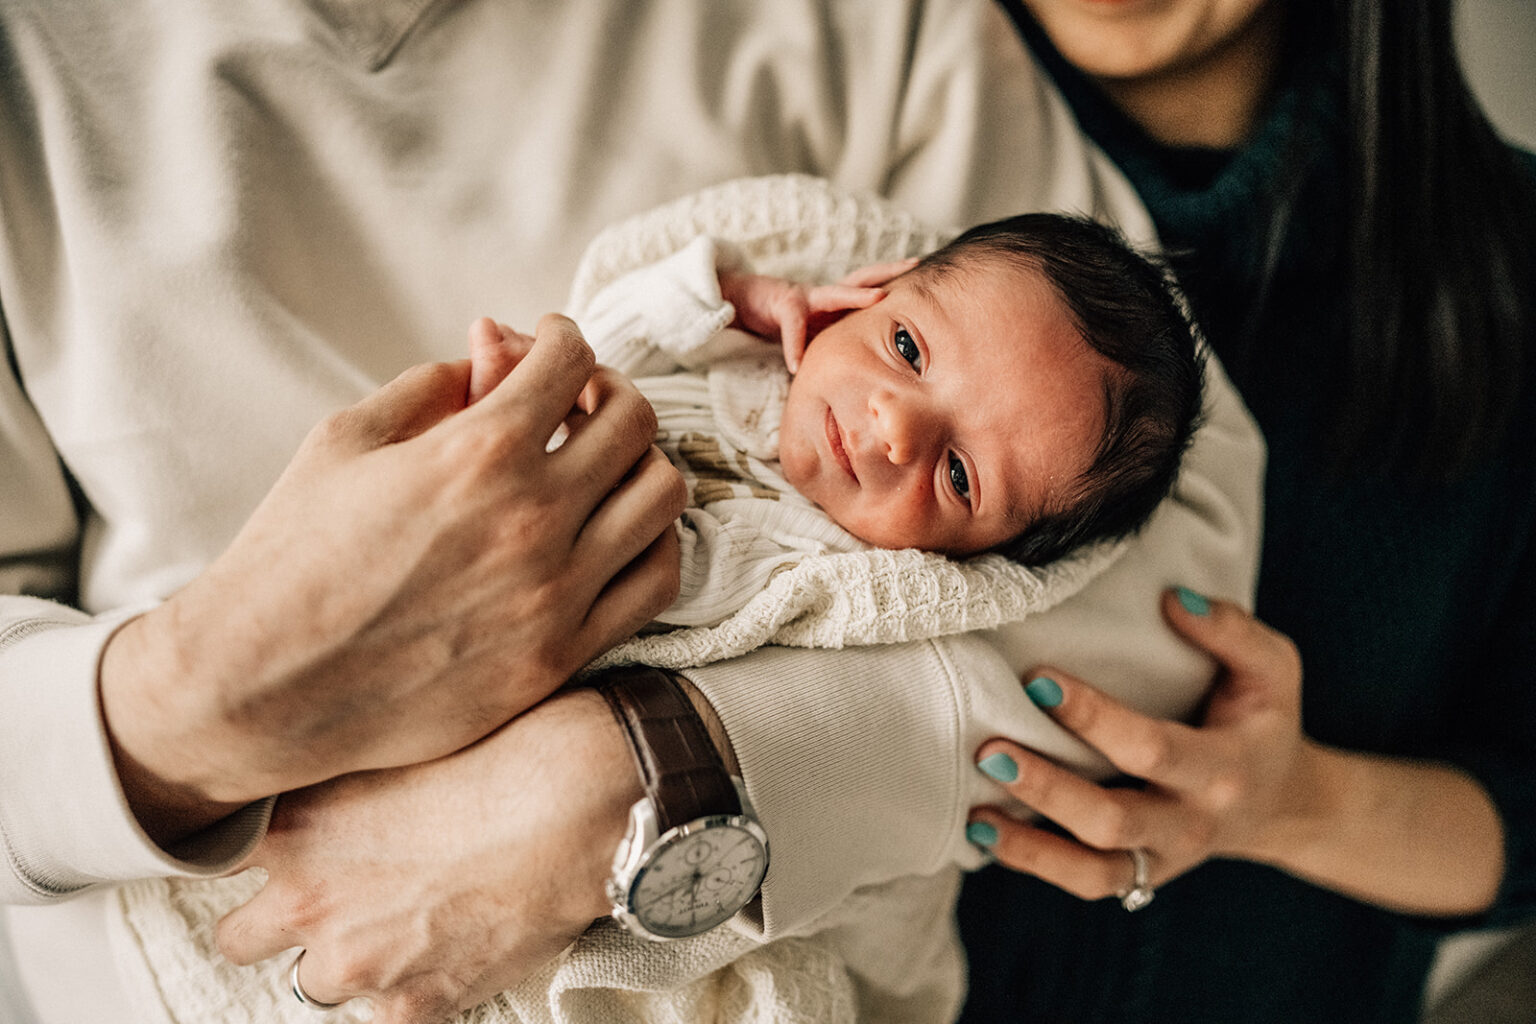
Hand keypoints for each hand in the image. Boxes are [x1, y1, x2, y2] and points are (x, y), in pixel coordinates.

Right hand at [102, 314, 684, 839]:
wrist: (260, 687)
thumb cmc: (290, 557)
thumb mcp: (345, 441)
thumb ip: (433, 387)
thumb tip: (495, 358)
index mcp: (476, 454)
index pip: (573, 362)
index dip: (564, 337)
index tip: (551, 342)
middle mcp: (532, 519)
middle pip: (635, 423)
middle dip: (609, 392)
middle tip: (578, 401)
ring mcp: (555, 593)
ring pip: (662, 496)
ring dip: (638, 464)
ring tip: (600, 467)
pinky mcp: (560, 656)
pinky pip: (655, 581)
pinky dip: (649, 540)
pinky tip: (614, 532)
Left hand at [216, 688, 638, 1023]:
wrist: (575, 806)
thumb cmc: (502, 752)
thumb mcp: (394, 742)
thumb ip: (332, 778)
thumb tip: (315, 782)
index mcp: (292, 829)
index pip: (211, 854)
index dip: (241, 847)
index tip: (259, 842)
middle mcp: (308, 902)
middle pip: (238, 937)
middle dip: (278, 918)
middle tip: (331, 889)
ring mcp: (359, 962)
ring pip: (313, 983)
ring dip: (344, 956)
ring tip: (400, 918)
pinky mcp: (415, 1005)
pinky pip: (383, 1015)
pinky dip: (406, 988)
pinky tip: (441, 945)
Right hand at [720, 258, 917, 371]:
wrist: (739, 304)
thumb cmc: (778, 323)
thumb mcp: (812, 335)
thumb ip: (835, 345)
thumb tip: (863, 374)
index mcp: (835, 303)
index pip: (870, 287)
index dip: (896, 281)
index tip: (924, 276)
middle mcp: (825, 295)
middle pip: (862, 277)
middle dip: (888, 271)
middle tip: (914, 263)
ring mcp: (804, 296)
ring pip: (834, 292)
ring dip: (856, 295)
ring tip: (878, 297)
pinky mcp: (780, 305)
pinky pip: (791, 328)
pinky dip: (794, 347)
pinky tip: (796, 365)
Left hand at [967, 589, 1315, 901]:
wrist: (1281, 803)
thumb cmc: (1261, 720)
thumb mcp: (1273, 669)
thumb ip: (1231, 631)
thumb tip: (1170, 599)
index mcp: (1225, 768)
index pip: (1153, 748)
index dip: (1095, 718)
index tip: (1038, 681)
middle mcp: (1191, 823)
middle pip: (1114, 822)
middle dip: (1048, 788)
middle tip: (991, 749)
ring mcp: (1162, 858)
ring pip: (1093, 871)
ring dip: (1029, 844)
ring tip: (976, 809)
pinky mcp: (1137, 875)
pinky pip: (1083, 883)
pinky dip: (1031, 863)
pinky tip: (983, 831)